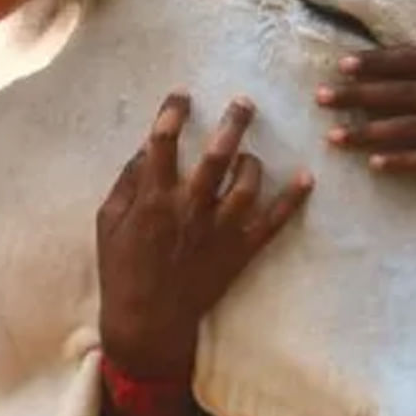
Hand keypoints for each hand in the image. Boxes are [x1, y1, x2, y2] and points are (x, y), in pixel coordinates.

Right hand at [97, 91, 312, 379]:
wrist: (147, 321)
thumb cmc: (122, 268)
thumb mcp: (108, 221)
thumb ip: (128, 181)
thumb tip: (147, 146)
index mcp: (154, 199)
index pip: (163, 143)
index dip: (173, 112)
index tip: (183, 94)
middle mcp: (190, 209)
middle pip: (216, 156)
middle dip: (233, 123)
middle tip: (244, 101)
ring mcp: (219, 231)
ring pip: (247, 185)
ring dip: (253, 162)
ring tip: (250, 154)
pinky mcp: (240, 251)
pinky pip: (273, 222)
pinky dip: (292, 200)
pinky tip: (307, 177)